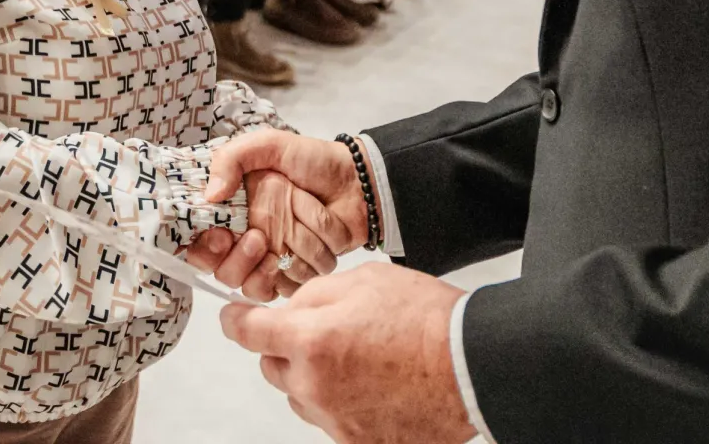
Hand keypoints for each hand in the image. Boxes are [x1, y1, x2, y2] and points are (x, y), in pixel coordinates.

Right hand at [184, 130, 367, 293]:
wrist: (359, 183)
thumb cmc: (312, 160)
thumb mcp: (269, 144)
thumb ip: (231, 159)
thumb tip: (210, 195)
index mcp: (231, 211)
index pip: (199, 245)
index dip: (205, 250)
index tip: (222, 236)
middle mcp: (245, 240)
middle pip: (225, 275)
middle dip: (242, 260)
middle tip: (260, 238)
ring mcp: (272, 261)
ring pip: (258, 286)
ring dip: (284, 255)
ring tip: (299, 231)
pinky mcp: (297, 275)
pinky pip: (288, 290)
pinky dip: (302, 269)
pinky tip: (311, 250)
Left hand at [220, 265, 473, 443]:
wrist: (473, 365)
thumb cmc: (427, 320)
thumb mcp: (363, 281)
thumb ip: (314, 295)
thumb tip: (289, 308)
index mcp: (310, 339)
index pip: (248, 332)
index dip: (237, 320)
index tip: (235, 318)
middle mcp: (315, 386)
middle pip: (272, 367)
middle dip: (287, 348)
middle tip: (326, 332)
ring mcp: (336, 420)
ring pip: (301, 396)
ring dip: (314, 378)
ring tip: (360, 359)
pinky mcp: (358, 442)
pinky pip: (331, 420)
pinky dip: (342, 403)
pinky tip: (374, 385)